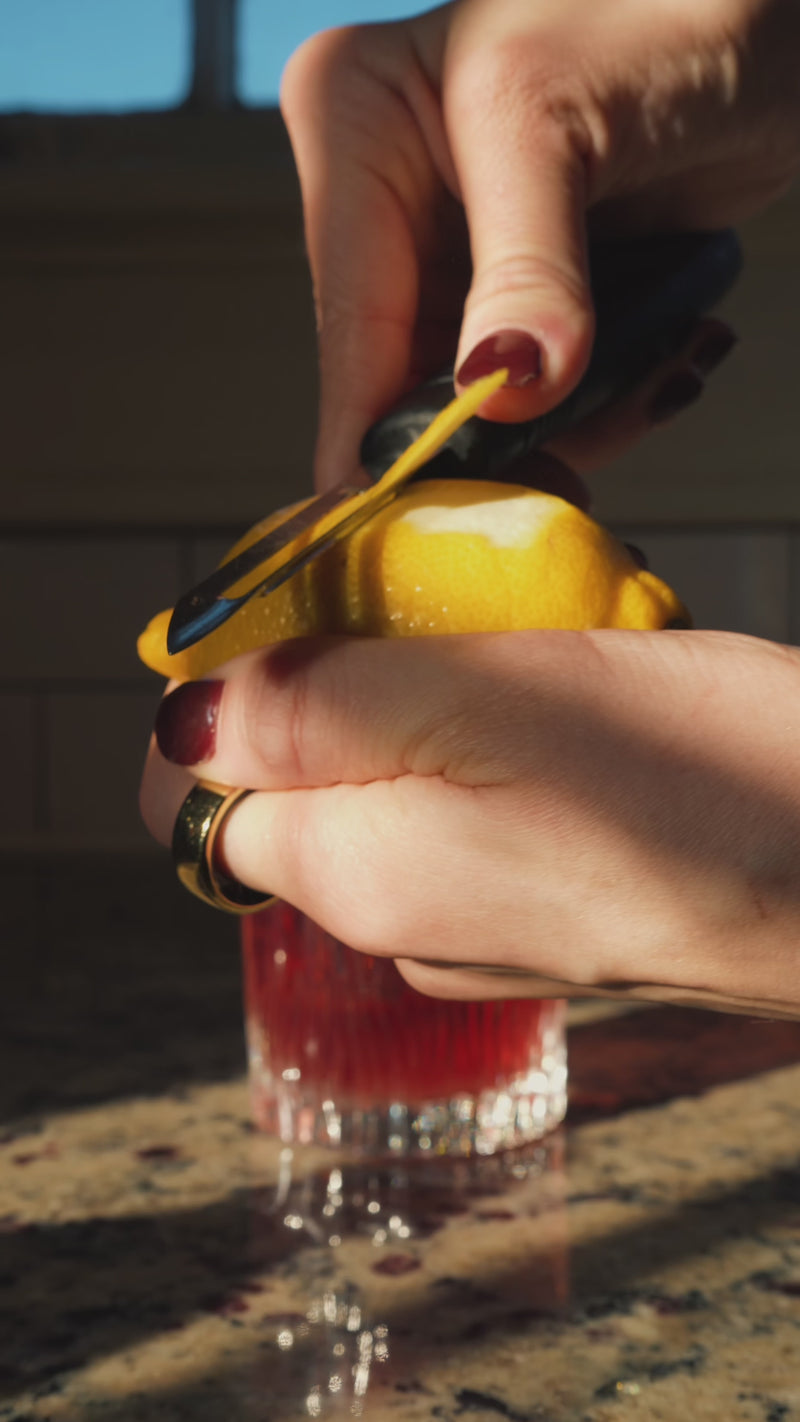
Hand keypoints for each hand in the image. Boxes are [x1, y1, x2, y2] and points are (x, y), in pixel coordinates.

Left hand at [140, 627, 799, 1012]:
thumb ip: (320, 709)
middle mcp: (407, 923)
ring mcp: (487, 922)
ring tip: (521, 631)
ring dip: (430, 692)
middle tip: (435, 593)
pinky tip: (574, 689)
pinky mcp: (560, 900)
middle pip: (307, 780)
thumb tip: (186, 716)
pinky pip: (478, 801)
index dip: (229, 691)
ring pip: (399, 780)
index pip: (205, 798)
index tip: (305, 604)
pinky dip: (496, 733)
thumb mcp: (493, 704)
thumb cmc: (712, 784)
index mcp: (362, 882)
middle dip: (343, 674)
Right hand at [280, 0, 798, 487]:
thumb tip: (501, 392)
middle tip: (580, 468)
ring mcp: (458, 254)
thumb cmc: (673, 11)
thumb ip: (526, 267)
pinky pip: (544, 391)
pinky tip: (676, 357)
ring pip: (485, 405)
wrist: (775, 24)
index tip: (403, 528)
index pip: (349, 323)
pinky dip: (611, 400)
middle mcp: (388, 200)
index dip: (378, 437)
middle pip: (411, 383)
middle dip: (500, 436)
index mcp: (352, 129)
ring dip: (581, 419)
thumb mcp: (564, 125)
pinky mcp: (525, 291)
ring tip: (667, 368)